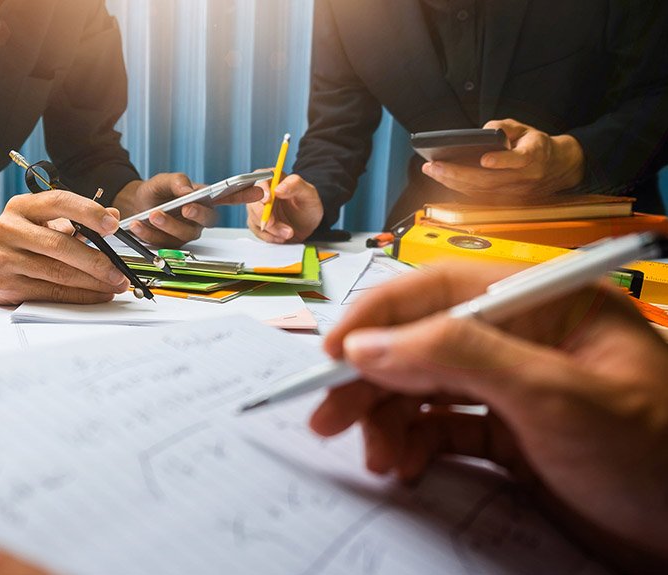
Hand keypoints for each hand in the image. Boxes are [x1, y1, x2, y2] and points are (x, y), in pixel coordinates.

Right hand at [0, 190, 129, 304]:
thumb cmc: (23, 239)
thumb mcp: (45, 220)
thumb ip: (78, 217)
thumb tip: (113, 214)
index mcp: (21, 206)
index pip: (58, 202)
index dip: (88, 212)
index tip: (112, 224)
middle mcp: (8, 229)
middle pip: (59, 245)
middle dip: (96, 260)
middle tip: (118, 269)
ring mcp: (4, 258)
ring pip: (58, 273)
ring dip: (92, 282)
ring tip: (114, 284)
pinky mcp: (7, 285)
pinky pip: (51, 293)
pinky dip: (79, 295)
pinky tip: (96, 294)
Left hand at [114, 173, 262, 246]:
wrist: (134, 205)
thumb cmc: (156, 191)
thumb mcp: (164, 180)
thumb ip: (177, 181)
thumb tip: (188, 189)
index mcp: (204, 199)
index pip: (228, 197)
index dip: (245, 195)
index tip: (259, 191)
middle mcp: (199, 218)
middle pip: (208, 220)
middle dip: (197, 214)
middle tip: (185, 206)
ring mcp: (186, 233)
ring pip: (183, 233)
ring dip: (167, 224)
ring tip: (152, 214)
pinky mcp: (170, 244)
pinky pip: (163, 241)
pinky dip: (149, 232)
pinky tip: (138, 223)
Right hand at [245, 174, 323, 243]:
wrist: (308, 225)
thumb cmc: (308, 206)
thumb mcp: (309, 193)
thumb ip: (295, 185)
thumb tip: (278, 188)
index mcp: (274, 179)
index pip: (260, 178)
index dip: (260, 189)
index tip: (267, 200)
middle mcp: (263, 192)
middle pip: (252, 200)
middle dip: (261, 214)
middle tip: (272, 223)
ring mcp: (259, 208)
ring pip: (254, 217)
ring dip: (270, 228)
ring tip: (288, 232)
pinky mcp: (258, 222)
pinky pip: (257, 230)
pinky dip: (269, 236)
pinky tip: (281, 237)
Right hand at [311, 262, 667, 568]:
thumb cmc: (656, 456)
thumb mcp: (555, 397)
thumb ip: (459, 356)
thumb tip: (368, 342)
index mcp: (547, 304)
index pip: (444, 288)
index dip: (380, 316)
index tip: (332, 353)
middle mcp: (526, 339)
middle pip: (424, 341)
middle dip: (372, 378)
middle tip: (328, 416)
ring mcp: (517, 388)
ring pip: (426, 388)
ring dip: (389, 418)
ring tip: (378, 457)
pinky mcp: (511, 436)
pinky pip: (443, 429)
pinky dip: (416, 445)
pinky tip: (407, 466)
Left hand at [422, 119, 584, 197]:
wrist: (558, 167)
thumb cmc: (536, 145)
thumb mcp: (525, 128)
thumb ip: (505, 127)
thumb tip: (483, 131)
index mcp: (534, 156)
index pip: (520, 160)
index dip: (502, 161)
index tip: (485, 159)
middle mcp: (524, 178)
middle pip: (489, 180)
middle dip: (458, 173)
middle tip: (434, 166)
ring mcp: (514, 192)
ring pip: (480, 190)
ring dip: (452, 182)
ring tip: (431, 170)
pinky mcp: (506, 200)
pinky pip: (479, 196)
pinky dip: (458, 188)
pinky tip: (442, 178)